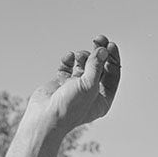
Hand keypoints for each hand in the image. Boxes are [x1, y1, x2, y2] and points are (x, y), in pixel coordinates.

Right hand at [0, 35, 121, 156]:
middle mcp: (91, 94)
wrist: (44, 117)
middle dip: (99, 53)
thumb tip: (103, 49)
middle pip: (100, 68)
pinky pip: (68, 67)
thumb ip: (97, 66)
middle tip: (98, 38)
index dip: (113, 59)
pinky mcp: (61, 84)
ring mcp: (76, 88)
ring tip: (79, 55)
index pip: (113, 75)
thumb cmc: (69, 107)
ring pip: (84, 65)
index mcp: (102, 100)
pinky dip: (68, 60)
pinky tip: (67, 57)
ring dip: (83, 56)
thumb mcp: (88, 85)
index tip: (109, 44)